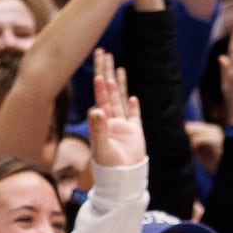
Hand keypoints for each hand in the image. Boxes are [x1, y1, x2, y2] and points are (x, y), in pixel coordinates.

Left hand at [87, 49, 145, 167]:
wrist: (123, 178)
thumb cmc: (108, 165)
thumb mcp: (101, 147)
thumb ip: (98, 129)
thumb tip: (96, 110)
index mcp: (102, 121)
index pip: (101, 97)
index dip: (101, 83)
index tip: (99, 68)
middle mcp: (111, 120)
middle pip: (109, 91)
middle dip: (106, 72)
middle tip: (104, 53)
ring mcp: (123, 126)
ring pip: (121, 99)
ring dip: (118, 83)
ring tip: (117, 67)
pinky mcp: (135, 133)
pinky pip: (134, 116)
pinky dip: (133, 106)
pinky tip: (132, 97)